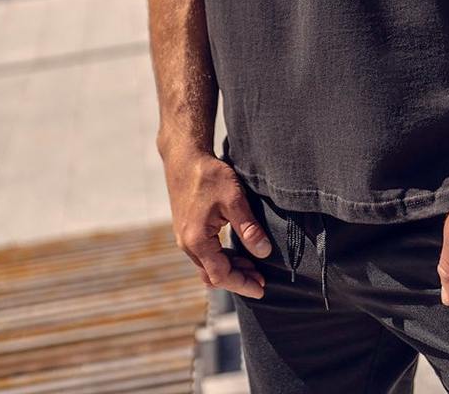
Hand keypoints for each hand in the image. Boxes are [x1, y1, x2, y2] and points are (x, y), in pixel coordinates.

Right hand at [162, 147, 272, 297]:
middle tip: (261, 281)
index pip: (221, 275)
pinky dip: (222, 258)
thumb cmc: (209, 176)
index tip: (261, 289)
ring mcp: (185, 237)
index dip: (242, 284)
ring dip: (230, 269)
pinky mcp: (187, 229)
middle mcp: (187, 244)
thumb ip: (248, 228)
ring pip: (208, 265)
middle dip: (238, 280)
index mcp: (197, 241)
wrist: (185, 158)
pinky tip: (238, 253)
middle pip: (213, 275)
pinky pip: (205, 254)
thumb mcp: (234, 200)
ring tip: (253, 268)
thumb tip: (264, 253)